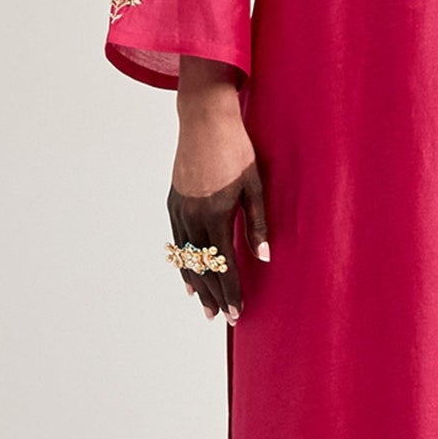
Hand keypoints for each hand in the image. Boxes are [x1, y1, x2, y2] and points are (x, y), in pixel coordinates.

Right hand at [169, 66, 270, 322]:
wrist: (205, 119)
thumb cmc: (237, 149)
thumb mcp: (255, 185)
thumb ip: (258, 223)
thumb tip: (264, 258)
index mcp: (217, 214)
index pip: (224, 265)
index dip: (231, 291)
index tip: (235, 312)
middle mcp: (193, 216)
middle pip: (202, 267)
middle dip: (212, 294)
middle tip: (219, 318)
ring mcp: (180, 209)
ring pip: (186, 256)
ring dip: (195, 282)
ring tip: (202, 304)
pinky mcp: (173, 200)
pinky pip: (177, 239)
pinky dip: (183, 260)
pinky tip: (187, 273)